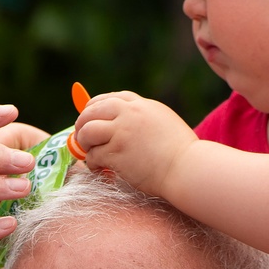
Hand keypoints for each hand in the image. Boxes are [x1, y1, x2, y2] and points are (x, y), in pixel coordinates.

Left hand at [73, 91, 197, 195]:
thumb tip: (119, 123)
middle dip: (82, 124)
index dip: (94, 108)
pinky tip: (101, 169)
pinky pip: (93, 155)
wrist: (187, 168)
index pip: (109, 99)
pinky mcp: (117, 152)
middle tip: (82, 138)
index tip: (90, 118)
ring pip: (87, 131)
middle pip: (91, 111)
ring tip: (91, 154)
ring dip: (84, 144)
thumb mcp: (163, 122)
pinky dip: (93, 163)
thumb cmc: (180, 152)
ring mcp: (121, 132)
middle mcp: (129, 113)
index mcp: (141, 105)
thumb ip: (142, 118)